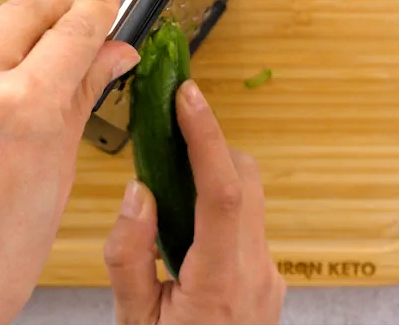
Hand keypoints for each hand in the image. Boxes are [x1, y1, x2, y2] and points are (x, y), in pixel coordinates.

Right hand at [103, 80, 285, 323]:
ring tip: (169, 180)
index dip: (207, 135)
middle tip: (171, 125)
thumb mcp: (134, 321)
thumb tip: (138, 192)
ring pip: (252, 199)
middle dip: (211, 145)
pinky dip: (220, 207)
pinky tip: (183, 224)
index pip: (225, 191)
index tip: (189, 96)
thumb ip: (130, 255)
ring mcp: (268, 277)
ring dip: (216, 176)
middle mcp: (256, 274)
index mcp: (222, 283)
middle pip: (247, 181)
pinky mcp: (267, 280)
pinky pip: (249, 225)